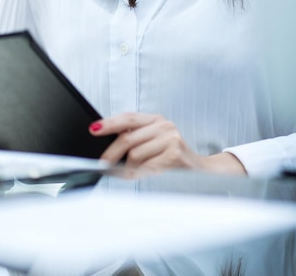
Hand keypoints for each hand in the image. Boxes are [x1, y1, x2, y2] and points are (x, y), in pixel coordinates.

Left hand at [89, 112, 245, 175]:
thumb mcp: (154, 143)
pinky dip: (139, 175)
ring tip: (134, 175)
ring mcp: (171, 139)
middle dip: (112, 154)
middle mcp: (164, 125)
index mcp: (156, 120)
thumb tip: (108, 150)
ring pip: (134, 155)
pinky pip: (146, 167)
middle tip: (103, 165)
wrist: (201, 172)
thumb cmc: (172, 159)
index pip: (128, 118)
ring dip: (128, 170)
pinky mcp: (175, 154)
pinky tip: (143, 177)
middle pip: (127, 138)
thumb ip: (135, 139)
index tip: (94, 129)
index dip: (109, 123)